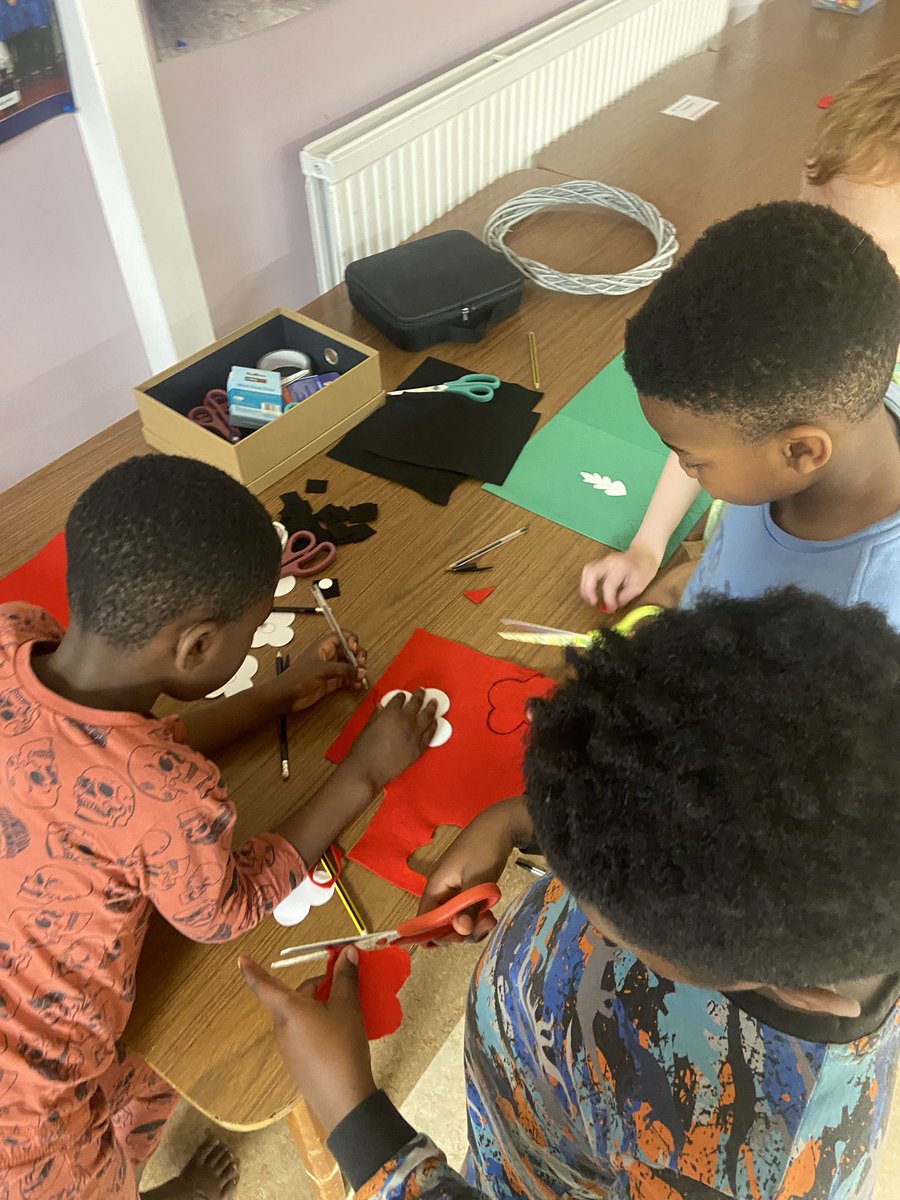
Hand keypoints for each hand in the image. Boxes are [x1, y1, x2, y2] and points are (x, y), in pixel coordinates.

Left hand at [240, 948, 375, 1135]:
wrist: (343, 1100)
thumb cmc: (341, 1046)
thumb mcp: (347, 1007)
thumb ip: (345, 977)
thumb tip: (347, 951)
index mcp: (288, 1009)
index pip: (263, 985)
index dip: (252, 970)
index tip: (241, 958)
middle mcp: (282, 1027)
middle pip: (293, 997)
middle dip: (316, 987)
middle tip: (343, 983)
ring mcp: (287, 1047)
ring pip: (300, 1015)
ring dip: (319, 1005)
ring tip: (346, 1008)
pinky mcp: (297, 1062)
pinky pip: (303, 1033)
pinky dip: (318, 1023)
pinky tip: (340, 1031)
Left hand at [275, 631, 367, 712]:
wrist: (286, 696)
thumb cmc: (297, 678)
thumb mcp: (322, 670)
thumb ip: (343, 669)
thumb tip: (359, 671)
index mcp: (323, 647)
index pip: (341, 636)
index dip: (350, 640)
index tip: (354, 649)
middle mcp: (328, 656)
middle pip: (348, 651)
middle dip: (357, 656)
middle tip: (361, 664)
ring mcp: (329, 670)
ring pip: (349, 666)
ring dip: (357, 670)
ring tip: (361, 676)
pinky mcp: (330, 682)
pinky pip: (346, 679)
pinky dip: (353, 681)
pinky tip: (357, 684)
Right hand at [345, 689, 436, 791]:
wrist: (368, 769)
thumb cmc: (364, 748)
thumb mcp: (368, 725)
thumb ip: (378, 715)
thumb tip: (383, 710)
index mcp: (391, 712)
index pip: (400, 698)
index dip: (402, 696)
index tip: (403, 695)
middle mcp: (406, 720)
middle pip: (416, 703)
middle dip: (420, 695)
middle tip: (422, 691)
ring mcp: (414, 734)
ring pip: (427, 716)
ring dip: (431, 708)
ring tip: (434, 703)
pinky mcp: (419, 748)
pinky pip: (430, 734)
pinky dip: (433, 726)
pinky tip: (435, 722)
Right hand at [419, 798, 531, 939]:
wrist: (501, 825)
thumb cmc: (485, 848)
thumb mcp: (479, 879)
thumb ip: (468, 906)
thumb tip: (460, 932)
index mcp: (435, 887)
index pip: (424, 920)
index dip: (437, 935)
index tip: (460, 938)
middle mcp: (441, 892)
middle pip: (441, 924)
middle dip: (461, 931)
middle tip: (484, 924)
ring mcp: (454, 891)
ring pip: (456, 920)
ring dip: (472, 926)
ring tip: (491, 919)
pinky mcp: (466, 891)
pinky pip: (465, 912)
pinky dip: (476, 917)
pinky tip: (489, 914)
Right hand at [580, 544, 661, 611]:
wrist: (644, 553)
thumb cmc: (644, 569)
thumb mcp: (639, 586)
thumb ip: (624, 597)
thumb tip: (612, 606)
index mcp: (621, 567)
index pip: (609, 585)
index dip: (608, 599)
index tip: (611, 608)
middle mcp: (610, 561)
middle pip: (592, 573)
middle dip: (589, 590)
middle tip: (592, 603)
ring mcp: (604, 559)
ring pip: (587, 570)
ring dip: (585, 586)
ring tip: (588, 598)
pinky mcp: (601, 562)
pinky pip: (589, 570)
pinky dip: (586, 581)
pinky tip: (589, 591)